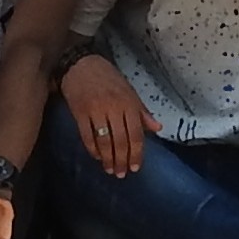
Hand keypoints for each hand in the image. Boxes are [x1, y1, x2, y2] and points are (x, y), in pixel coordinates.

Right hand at [58, 51, 150, 177]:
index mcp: (129, 103)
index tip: (135, 168)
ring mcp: (96, 110)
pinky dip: (92, 149)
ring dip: (108, 158)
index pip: (136, 133)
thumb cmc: (108, 78)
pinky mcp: (80, 113)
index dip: (136, 153)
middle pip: (121, 140)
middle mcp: (114, 108)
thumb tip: (157, 129)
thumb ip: (142, 112)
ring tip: (110, 170)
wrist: (81, 64)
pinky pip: (87, 136)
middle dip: (122, 160)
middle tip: (122, 174)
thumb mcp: (129, 91)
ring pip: (104, 140)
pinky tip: (97, 157)